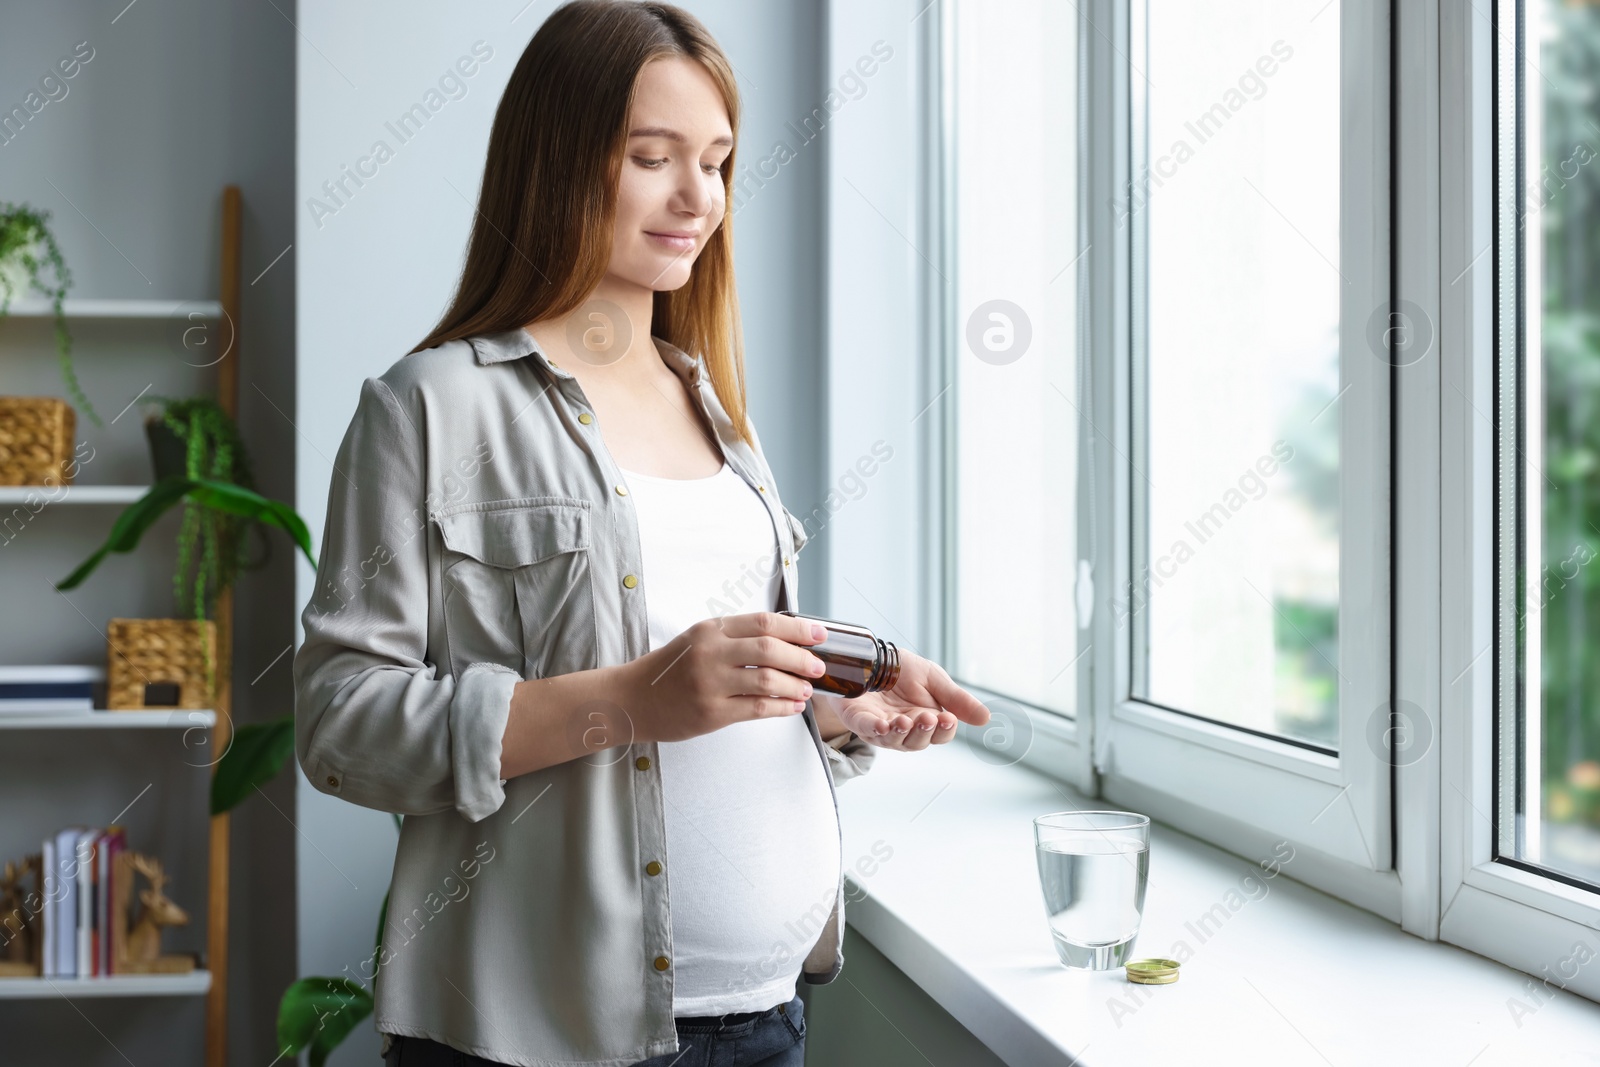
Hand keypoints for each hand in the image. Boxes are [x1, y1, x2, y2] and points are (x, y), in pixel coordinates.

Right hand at [620, 611, 828, 743]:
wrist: (634, 699)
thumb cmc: (672, 670)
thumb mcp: (700, 640)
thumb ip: (736, 637)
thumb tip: (787, 639)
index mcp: (711, 630)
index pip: (764, 622)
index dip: (798, 628)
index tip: (820, 634)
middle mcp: (711, 653)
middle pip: (770, 649)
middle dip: (802, 658)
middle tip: (818, 666)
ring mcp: (710, 684)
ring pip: (767, 680)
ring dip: (795, 685)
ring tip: (807, 689)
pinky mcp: (712, 713)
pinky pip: (757, 709)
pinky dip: (781, 707)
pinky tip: (792, 706)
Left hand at [827, 648, 989, 751]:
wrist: (874, 657)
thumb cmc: (903, 672)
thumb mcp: (935, 680)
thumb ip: (957, 700)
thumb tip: (986, 718)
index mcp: (926, 720)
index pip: (940, 734)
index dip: (944, 729)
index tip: (948, 718)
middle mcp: (905, 728)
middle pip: (918, 741)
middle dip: (923, 731)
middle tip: (927, 718)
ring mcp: (881, 726)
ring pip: (894, 740)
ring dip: (901, 733)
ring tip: (905, 721)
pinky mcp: (859, 719)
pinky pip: (866, 729)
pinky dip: (874, 729)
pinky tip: (882, 725)